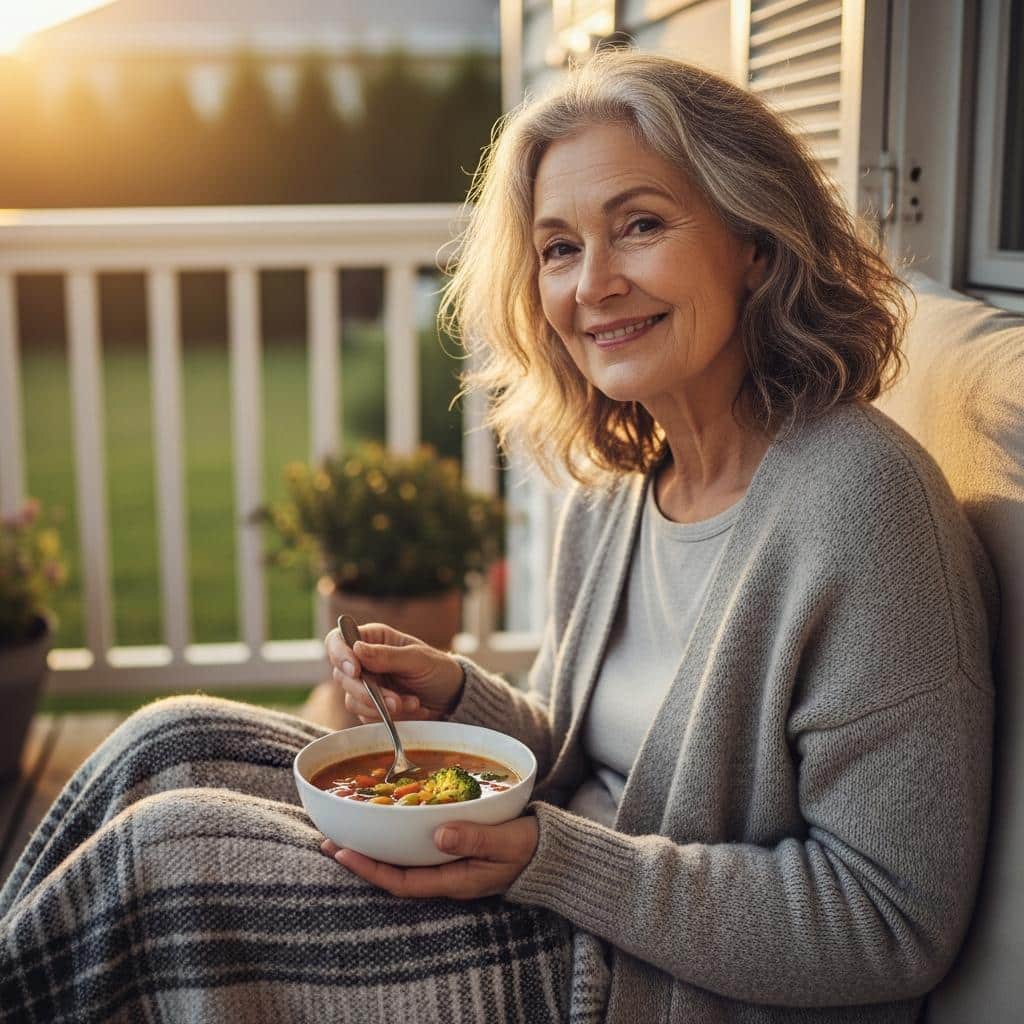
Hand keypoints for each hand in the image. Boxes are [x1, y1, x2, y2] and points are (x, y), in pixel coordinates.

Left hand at [320, 816, 539, 898]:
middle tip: (328, 841)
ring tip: (346, 833)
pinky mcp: (452, 852)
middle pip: (393, 874)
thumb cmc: (527, 846)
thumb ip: (474, 838)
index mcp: (455, 880)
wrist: (548, 852)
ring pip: (401, 863)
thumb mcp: (505, 841)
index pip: (402, 882)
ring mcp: (448, 867)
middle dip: (361, 861)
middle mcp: (445, 878)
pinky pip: (415, 852)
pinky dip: (395, 840)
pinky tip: (384, 825)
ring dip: (374, 850)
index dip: (370, 869)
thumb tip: (438, 834)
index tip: (342, 853)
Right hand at [324, 621, 464, 723]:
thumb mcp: (418, 659)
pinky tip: (412, 710)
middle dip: (368, 692)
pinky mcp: (370, 707)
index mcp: (373, 639)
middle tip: (395, 700)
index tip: (355, 671)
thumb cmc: (438, 669)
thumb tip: (356, 649)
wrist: (451, 697)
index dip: (340, 654)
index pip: (338, 640)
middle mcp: (364, 660)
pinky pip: (365, 716)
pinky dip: (388, 717)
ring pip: (352, 699)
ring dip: (381, 707)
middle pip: (342, 675)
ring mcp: (365, 685)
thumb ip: (388, 656)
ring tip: (413, 704)